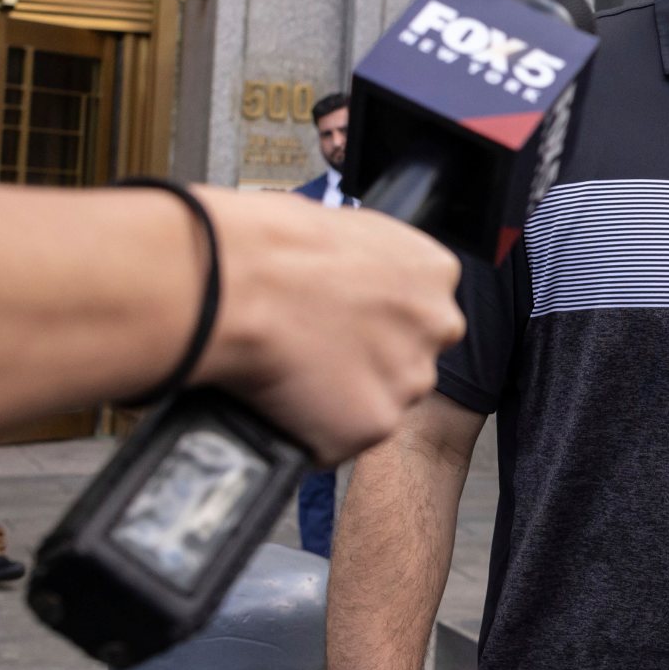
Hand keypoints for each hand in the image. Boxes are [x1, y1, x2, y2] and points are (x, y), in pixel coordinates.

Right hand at [194, 189, 465, 465]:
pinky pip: (342, 437)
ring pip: (379, 402)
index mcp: (433, 272)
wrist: (233, 284)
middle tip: (319, 351)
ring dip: (344, 399)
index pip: (422, 312)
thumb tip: (353, 285)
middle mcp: (436, 327)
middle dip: (371, 362)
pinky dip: (312, 431)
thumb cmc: (270, 245)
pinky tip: (282, 398)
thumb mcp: (345, 231)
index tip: (347, 322)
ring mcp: (408, 380)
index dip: (379, 322)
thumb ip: (371, 268)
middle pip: (410, 360)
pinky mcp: (374, 425)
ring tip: (292, 372)